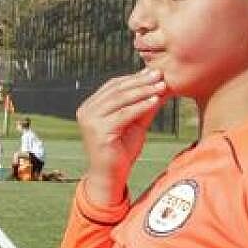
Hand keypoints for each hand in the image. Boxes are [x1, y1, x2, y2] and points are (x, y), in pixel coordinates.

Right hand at [76, 69, 165, 206]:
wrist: (110, 175)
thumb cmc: (121, 150)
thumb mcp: (134, 123)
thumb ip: (143, 106)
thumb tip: (160, 85)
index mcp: (90, 106)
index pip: (113, 85)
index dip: (134, 77)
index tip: (155, 72)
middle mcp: (86, 111)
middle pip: (117, 90)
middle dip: (140, 81)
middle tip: (160, 74)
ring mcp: (90, 121)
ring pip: (120, 100)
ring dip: (143, 91)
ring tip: (161, 85)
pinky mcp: (98, 131)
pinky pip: (124, 114)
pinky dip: (141, 106)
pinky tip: (155, 100)